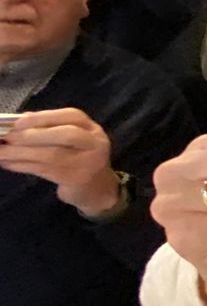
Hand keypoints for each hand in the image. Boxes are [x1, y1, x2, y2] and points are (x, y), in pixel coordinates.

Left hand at [0, 108, 121, 215]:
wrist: (97, 188)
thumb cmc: (78, 158)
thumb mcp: (72, 140)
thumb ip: (51, 128)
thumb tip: (20, 120)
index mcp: (92, 129)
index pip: (71, 116)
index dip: (44, 117)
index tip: (18, 122)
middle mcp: (95, 144)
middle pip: (66, 135)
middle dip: (33, 135)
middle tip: (8, 138)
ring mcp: (88, 163)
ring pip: (51, 155)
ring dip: (21, 153)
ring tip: (0, 152)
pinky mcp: (76, 180)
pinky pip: (44, 170)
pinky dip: (22, 166)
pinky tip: (7, 163)